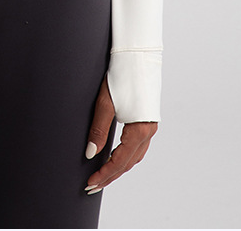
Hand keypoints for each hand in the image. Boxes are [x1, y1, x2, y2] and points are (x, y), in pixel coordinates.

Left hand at [84, 76, 156, 193]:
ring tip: (102, 175)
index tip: (90, 182)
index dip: (104, 174)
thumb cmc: (122, 74)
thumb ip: (98, 130)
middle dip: (110, 175)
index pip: (120, 161)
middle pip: (128, 163)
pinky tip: (115, 155)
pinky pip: (137, 145)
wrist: (138, 54)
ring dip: (118, 167)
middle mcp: (149, 130)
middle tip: (92, 185)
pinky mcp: (147, 118)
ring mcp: (150, 125)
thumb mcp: (105, 102)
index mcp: (140, 130)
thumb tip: (90, 153)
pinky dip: (125, 155)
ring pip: (134, 156)